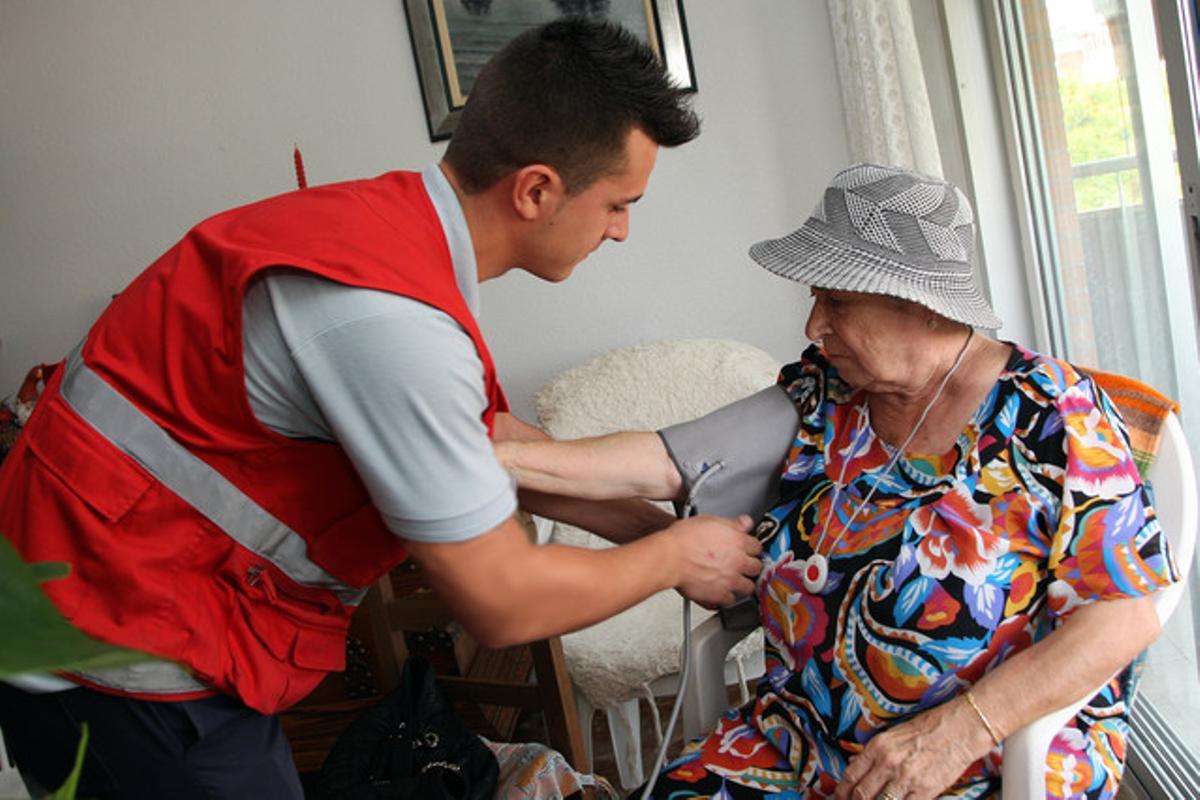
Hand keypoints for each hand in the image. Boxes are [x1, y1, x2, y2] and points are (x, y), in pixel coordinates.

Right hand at [668, 514, 761, 607]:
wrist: (670, 557)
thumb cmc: (683, 539)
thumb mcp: (709, 521)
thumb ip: (732, 523)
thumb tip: (745, 522)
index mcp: (738, 542)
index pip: (757, 547)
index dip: (752, 548)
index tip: (748, 550)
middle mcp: (738, 562)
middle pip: (756, 568)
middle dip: (751, 566)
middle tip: (743, 565)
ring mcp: (730, 581)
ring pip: (748, 587)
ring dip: (742, 584)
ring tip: (735, 581)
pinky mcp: (719, 596)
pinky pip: (730, 601)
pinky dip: (726, 598)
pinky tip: (720, 592)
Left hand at [833, 697, 990, 799]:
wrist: (960, 728)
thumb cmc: (928, 728)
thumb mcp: (893, 735)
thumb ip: (872, 753)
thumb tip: (852, 765)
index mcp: (878, 747)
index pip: (851, 775)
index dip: (842, 792)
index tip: (839, 798)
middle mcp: (889, 762)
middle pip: (861, 794)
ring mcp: (907, 778)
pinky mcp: (926, 790)